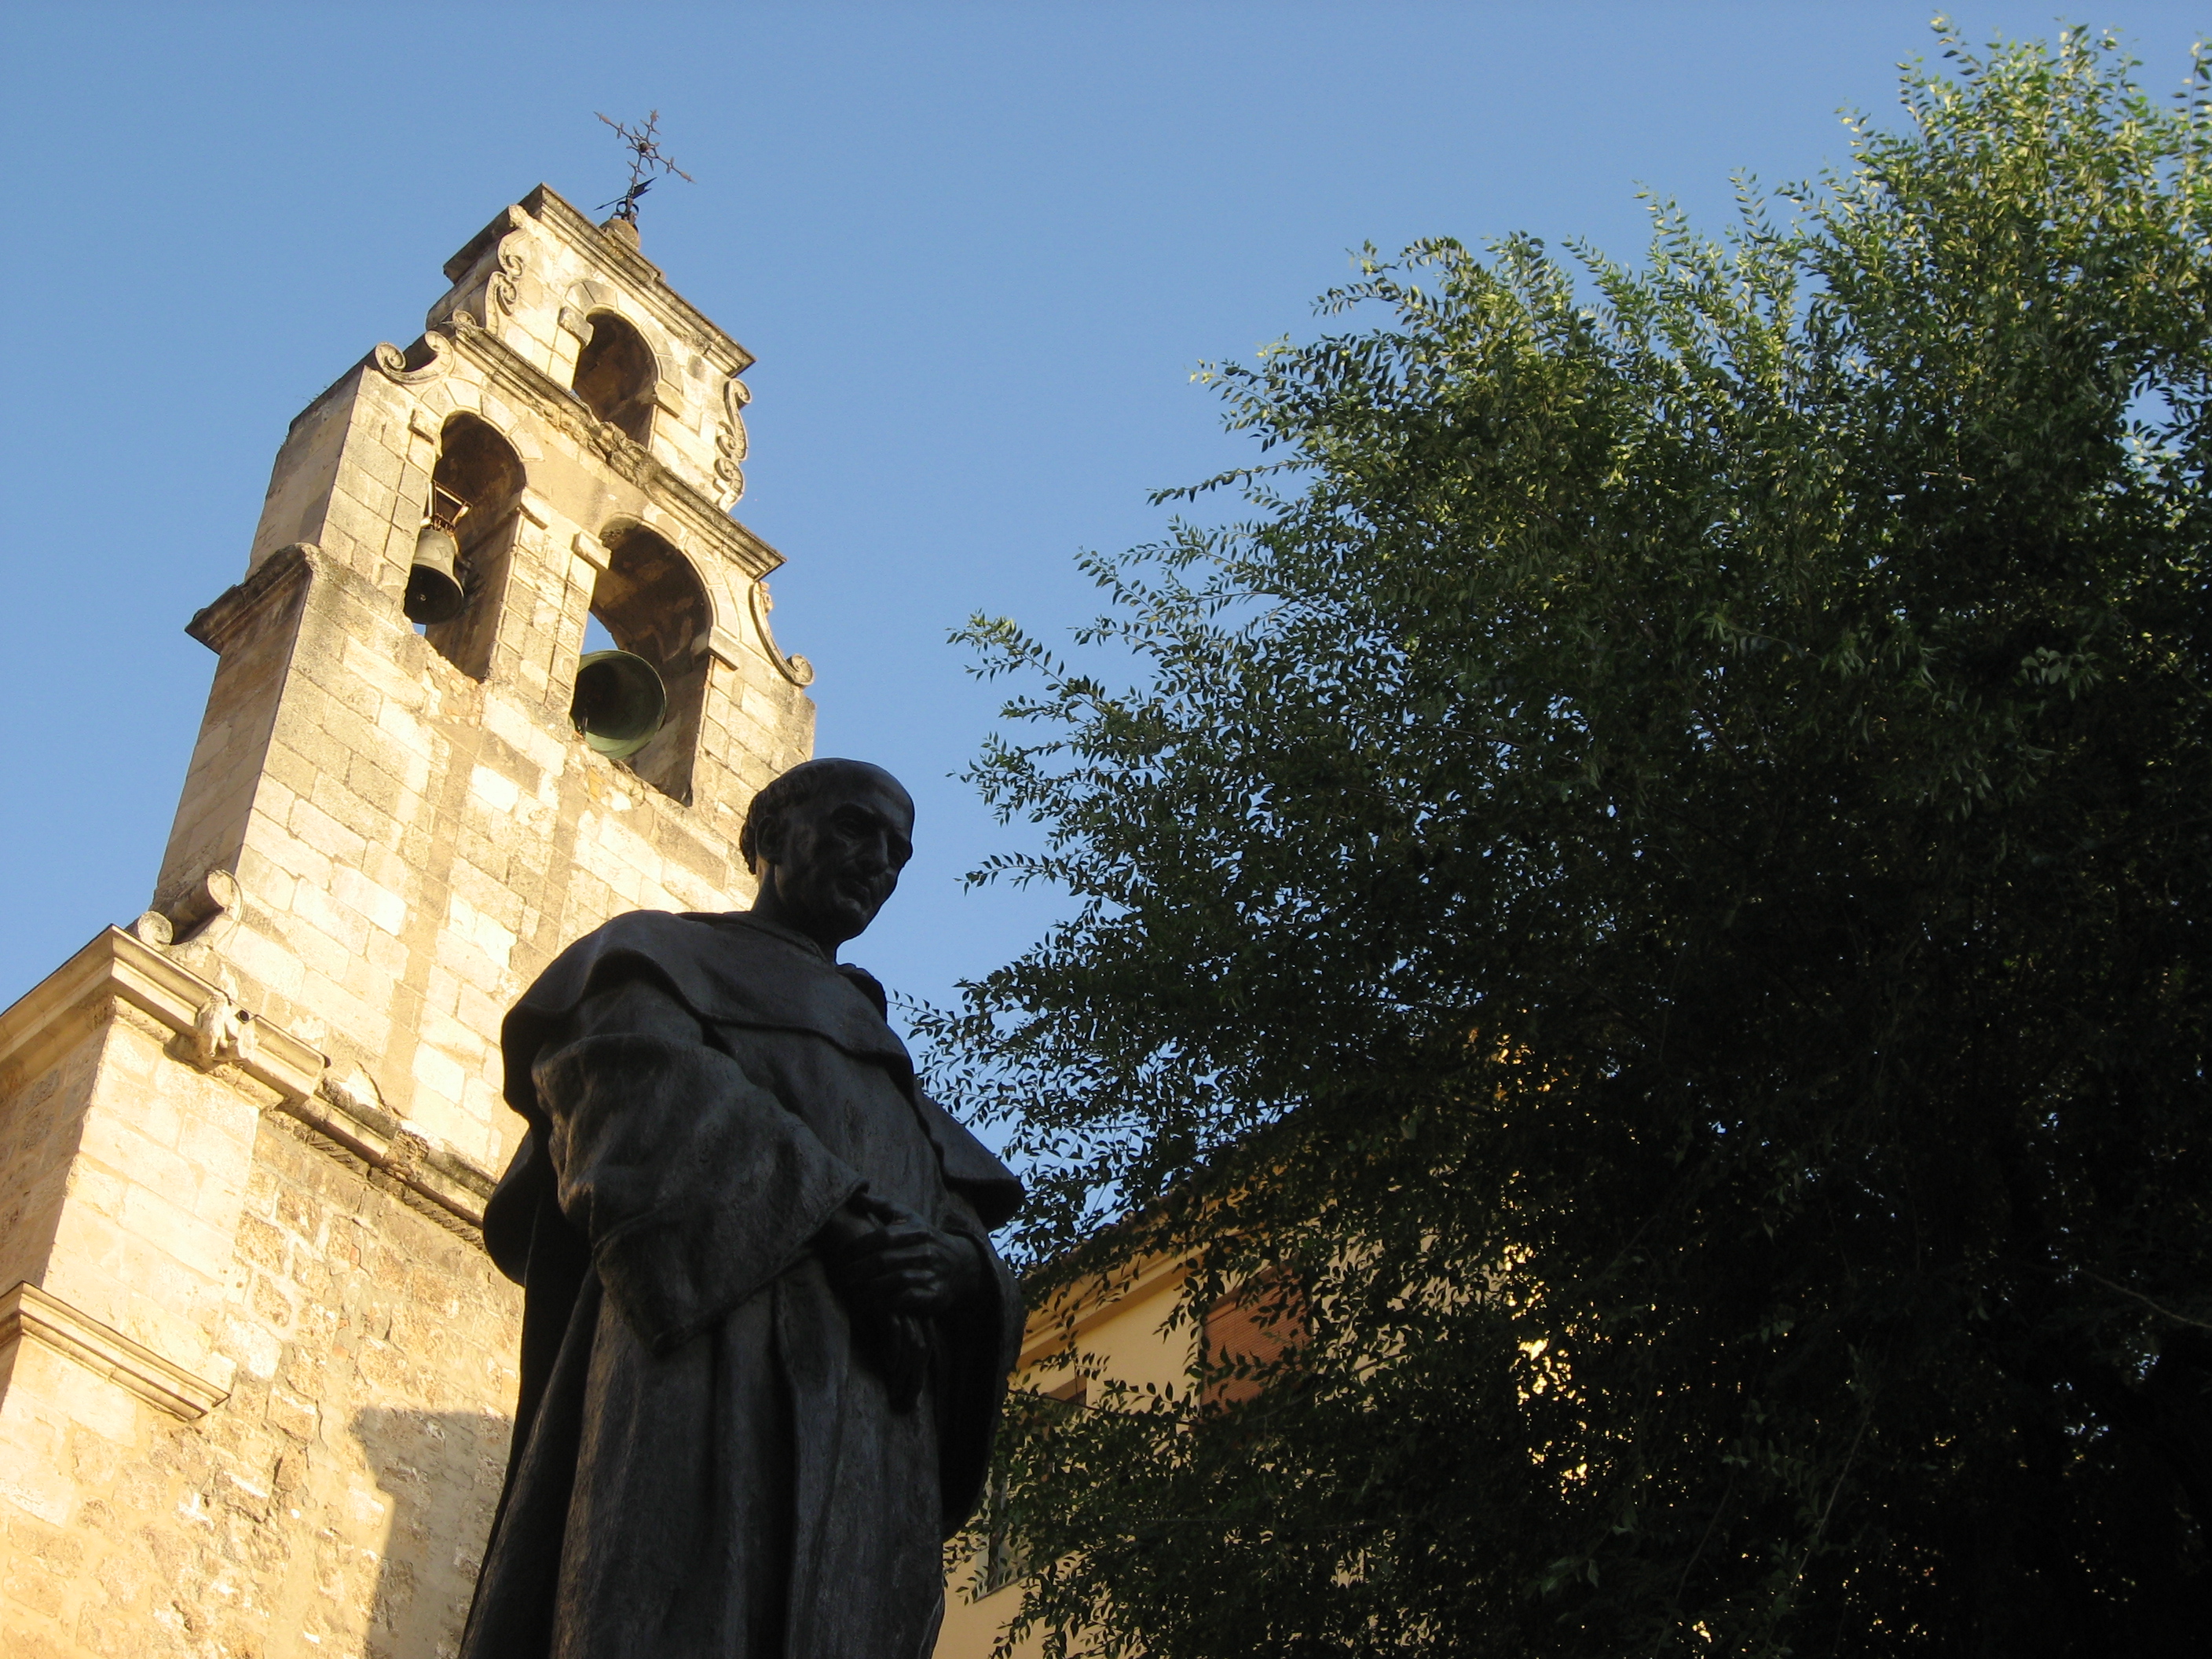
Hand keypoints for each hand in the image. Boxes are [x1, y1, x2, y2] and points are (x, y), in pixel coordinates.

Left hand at [818, 1195, 981, 1315]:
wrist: (961, 1263)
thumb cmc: (924, 1239)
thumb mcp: (910, 1218)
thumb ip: (883, 1206)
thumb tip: (857, 1196)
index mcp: (917, 1229)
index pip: (884, 1236)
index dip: (860, 1246)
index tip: (842, 1256)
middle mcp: (926, 1250)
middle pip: (886, 1260)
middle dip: (859, 1270)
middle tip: (842, 1278)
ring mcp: (932, 1273)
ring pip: (896, 1281)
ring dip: (870, 1290)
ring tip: (853, 1294)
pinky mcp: (935, 1294)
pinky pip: (908, 1299)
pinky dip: (887, 1304)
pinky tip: (872, 1305)